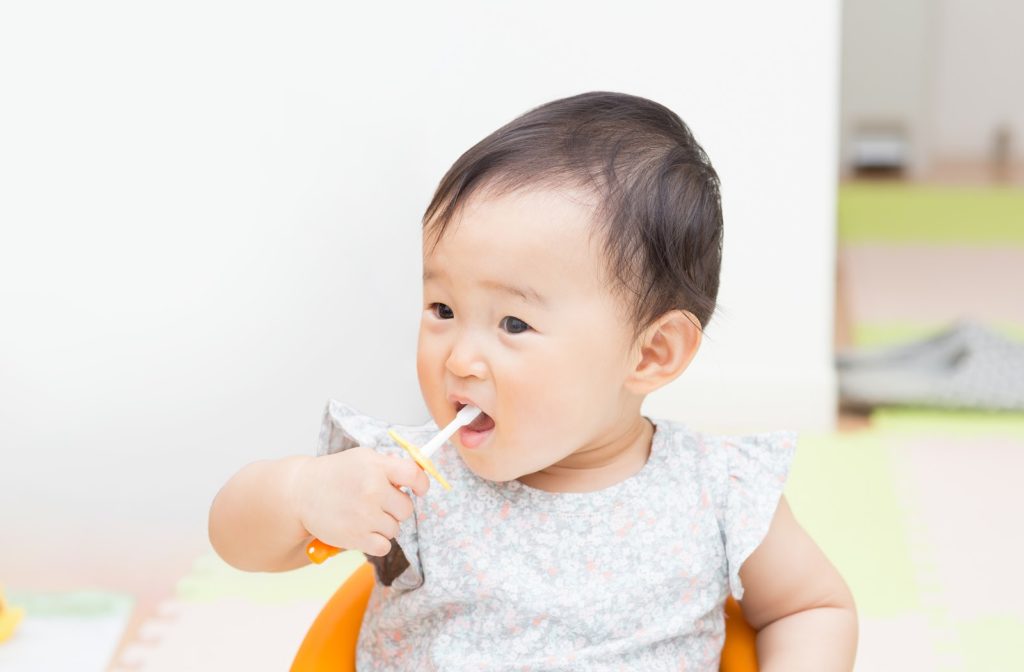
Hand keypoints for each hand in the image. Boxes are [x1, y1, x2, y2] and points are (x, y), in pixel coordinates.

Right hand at [292, 447, 429, 556]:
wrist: (300, 493)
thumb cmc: (334, 474)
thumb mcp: (361, 459)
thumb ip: (388, 466)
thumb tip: (415, 474)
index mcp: (376, 466)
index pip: (414, 475)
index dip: (422, 484)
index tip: (420, 490)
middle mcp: (373, 489)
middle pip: (406, 508)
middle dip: (395, 508)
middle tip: (377, 504)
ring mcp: (365, 515)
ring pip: (395, 529)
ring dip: (383, 525)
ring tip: (363, 515)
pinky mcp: (356, 537)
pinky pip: (384, 546)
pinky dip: (376, 542)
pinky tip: (362, 530)